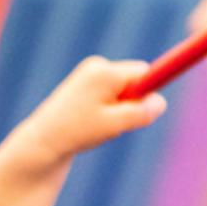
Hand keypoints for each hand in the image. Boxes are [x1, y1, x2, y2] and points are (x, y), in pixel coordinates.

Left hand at [20, 57, 166, 165]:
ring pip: (124, 87)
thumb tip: (161, 101)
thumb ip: (141, 112)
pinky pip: (112, 91)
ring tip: (101, 123)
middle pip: (136, 78)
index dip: (151, 91)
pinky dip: (111, 107)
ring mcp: (91, 72)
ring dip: (122, 107)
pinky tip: (94, 120)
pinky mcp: (87, 81)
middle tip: (118, 122)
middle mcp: (98, 65)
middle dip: (135, 100)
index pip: (145, 72)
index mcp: (106, 72)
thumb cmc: (79, 131)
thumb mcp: (115, 124)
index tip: (149, 107)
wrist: (45, 140)